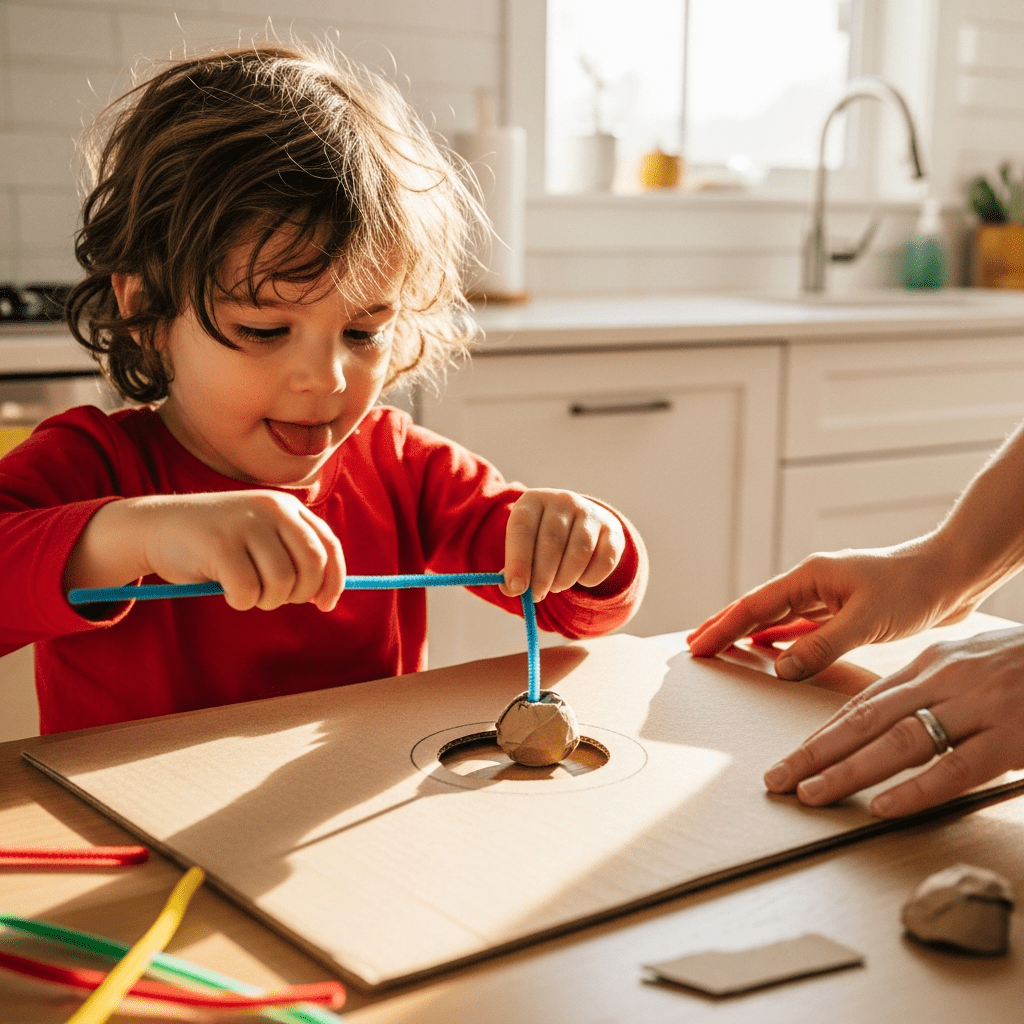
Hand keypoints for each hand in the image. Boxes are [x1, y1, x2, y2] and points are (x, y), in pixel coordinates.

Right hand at [66, 491, 344, 611]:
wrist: (156, 526)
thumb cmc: (216, 541)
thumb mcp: (260, 537)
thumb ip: (291, 554)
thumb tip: (326, 594)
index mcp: (286, 506)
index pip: (328, 545)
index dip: (333, 579)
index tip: (326, 604)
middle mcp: (271, 509)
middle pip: (311, 565)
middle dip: (300, 593)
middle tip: (275, 599)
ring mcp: (246, 524)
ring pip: (282, 583)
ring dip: (266, 600)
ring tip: (247, 591)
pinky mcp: (220, 544)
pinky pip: (248, 592)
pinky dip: (241, 601)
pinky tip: (227, 591)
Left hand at [499, 489, 624, 600]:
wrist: (578, 524)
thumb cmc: (541, 540)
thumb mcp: (523, 547)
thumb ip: (513, 570)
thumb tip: (512, 589)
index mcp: (532, 501)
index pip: (522, 528)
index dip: (518, 560)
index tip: (517, 587)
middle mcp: (562, 500)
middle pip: (551, 542)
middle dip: (542, 576)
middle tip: (537, 595)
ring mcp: (590, 512)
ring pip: (579, 552)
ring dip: (565, 578)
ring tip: (557, 586)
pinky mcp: (612, 529)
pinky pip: (604, 561)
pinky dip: (590, 578)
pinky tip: (580, 578)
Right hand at [686, 540, 972, 680]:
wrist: (952, 575)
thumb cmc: (914, 588)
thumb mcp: (865, 620)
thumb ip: (820, 645)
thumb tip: (779, 668)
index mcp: (809, 577)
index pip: (753, 606)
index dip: (722, 627)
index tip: (697, 645)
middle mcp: (812, 584)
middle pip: (756, 608)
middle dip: (723, 627)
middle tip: (695, 646)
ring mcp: (826, 596)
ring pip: (775, 618)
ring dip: (746, 633)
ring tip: (720, 646)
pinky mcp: (842, 610)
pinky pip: (798, 626)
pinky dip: (777, 638)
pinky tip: (768, 649)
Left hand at [763, 626, 1023, 816]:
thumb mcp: (975, 663)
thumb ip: (935, 687)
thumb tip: (896, 716)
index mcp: (933, 662)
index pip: (865, 701)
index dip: (825, 732)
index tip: (794, 755)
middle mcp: (947, 679)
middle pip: (866, 720)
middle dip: (815, 752)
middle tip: (777, 779)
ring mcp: (980, 706)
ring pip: (898, 742)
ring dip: (847, 771)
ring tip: (810, 794)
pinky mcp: (1015, 736)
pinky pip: (955, 767)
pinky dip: (915, 789)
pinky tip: (881, 806)